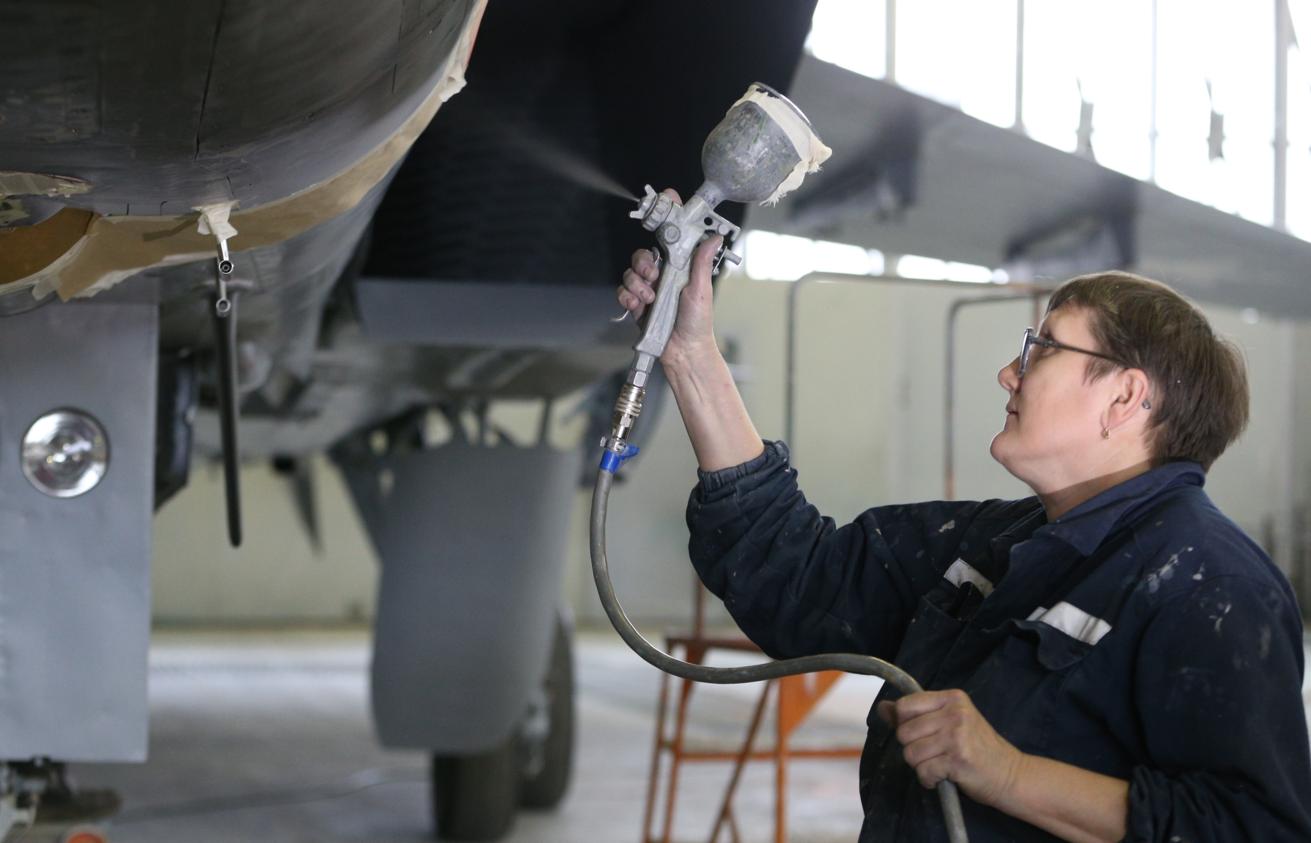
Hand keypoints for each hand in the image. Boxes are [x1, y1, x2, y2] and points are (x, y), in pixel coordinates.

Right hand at [616, 188, 722, 366]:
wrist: (683, 351)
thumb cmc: (696, 322)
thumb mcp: (701, 289)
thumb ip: (702, 262)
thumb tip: (713, 237)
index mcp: (680, 268)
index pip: (670, 239)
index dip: (664, 220)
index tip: (663, 202)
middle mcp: (663, 276)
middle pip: (642, 255)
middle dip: (643, 263)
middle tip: (653, 275)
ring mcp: (648, 290)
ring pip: (630, 273)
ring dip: (637, 284)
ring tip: (650, 298)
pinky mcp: (637, 304)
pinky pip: (623, 291)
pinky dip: (628, 297)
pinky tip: (639, 305)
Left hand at [878, 689, 1023, 808]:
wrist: (1011, 775)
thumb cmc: (978, 748)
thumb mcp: (950, 722)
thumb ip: (915, 714)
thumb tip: (882, 708)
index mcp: (952, 698)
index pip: (905, 706)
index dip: (905, 724)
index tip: (922, 734)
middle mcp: (955, 713)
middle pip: (904, 732)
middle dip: (913, 749)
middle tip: (935, 753)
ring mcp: (957, 736)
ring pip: (911, 754)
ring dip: (921, 766)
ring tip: (941, 765)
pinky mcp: (958, 760)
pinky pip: (923, 772)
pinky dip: (929, 780)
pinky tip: (944, 777)